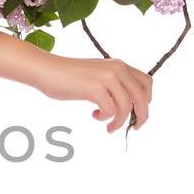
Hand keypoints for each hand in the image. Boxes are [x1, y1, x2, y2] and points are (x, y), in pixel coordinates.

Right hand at [30, 54, 152, 132]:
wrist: (46, 70)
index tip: (137, 112)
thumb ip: (113, 84)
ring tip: (108, 127)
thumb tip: (129, 107)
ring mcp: (107, 77)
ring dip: (118, 122)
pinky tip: (94, 115)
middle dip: (141, 116)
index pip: (146, 83)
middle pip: (141, 97)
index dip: (146, 100)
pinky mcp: (95, 88)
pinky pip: (111, 111)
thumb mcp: (97, 75)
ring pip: (126, 107)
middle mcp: (117, 69)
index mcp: (119, 65)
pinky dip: (104, 118)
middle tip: (134, 128)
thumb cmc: (68, 76)